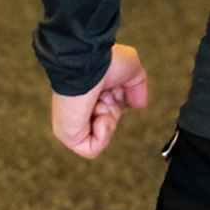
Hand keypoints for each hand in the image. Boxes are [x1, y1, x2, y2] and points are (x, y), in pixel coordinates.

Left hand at [51, 44, 147, 158]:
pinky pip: (92, 149)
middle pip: (109, 123)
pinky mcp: (69, 135)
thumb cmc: (107, 61)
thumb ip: (137, 87)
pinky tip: (99, 117)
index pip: (111, 109)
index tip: (117, 87)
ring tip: (101, 103)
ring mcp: (74, 123)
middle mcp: (81, 109)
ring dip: (109, 120)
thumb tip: (140, 104)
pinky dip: (103, 134)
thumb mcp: (132, 70)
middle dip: (114, 109)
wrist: (89, 63)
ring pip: (102, 137)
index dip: (120, 100)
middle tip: (107, 94)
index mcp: (91, 94)